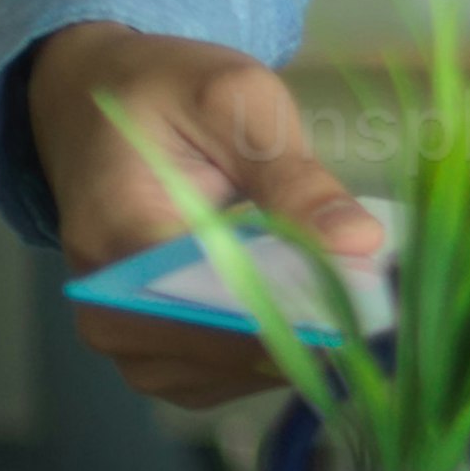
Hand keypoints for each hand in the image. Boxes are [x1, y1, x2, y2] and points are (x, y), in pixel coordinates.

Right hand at [21, 19, 381, 408]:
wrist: (91, 105)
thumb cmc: (165, 95)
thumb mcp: (235, 102)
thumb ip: (294, 177)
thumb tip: (362, 243)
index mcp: (120, 240)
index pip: (215, 309)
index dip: (301, 310)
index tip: (371, 295)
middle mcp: (109, 309)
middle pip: (224, 351)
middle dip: (311, 326)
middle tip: (378, 293)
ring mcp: (127, 342)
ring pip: (232, 374)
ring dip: (302, 341)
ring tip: (352, 289)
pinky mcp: (154, 354)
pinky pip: (227, 375)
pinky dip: (279, 347)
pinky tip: (316, 305)